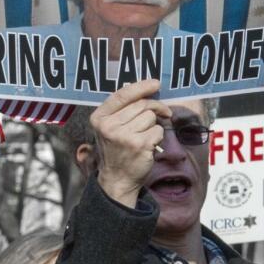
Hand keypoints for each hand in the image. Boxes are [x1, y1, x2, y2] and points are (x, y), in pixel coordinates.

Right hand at [89, 79, 170, 207]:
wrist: (117, 180)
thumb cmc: (117, 151)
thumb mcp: (110, 128)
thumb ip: (121, 110)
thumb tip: (144, 89)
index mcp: (99, 118)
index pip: (122, 95)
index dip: (141, 86)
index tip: (156, 84)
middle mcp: (109, 126)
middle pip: (141, 104)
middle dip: (155, 107)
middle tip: (163, 112)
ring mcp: (124, 136)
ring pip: (151, 117)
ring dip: (153, 125)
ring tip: (144, 137)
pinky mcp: (139, 145)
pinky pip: (157, 130)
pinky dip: (157, 137)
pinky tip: (148, 146)